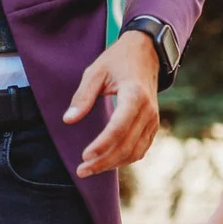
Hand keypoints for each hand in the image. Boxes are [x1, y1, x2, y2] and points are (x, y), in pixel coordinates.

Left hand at [65, 31, 160, 177]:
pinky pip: (141, 148)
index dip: (102, 145)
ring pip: (135, 151)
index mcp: (135, 95)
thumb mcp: (95, 71)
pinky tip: (107, 162)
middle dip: (103, 161)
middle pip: (126, 145)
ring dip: (113, 164)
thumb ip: (82, 96)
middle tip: (81, 171)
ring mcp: (154, 119)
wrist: (146, 52)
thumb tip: (68, 120)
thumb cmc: (118, 60)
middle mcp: (148, 111)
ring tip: (90, 169)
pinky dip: (124, 159)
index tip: (84, 156)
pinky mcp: (153, 125)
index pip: (119, 128)